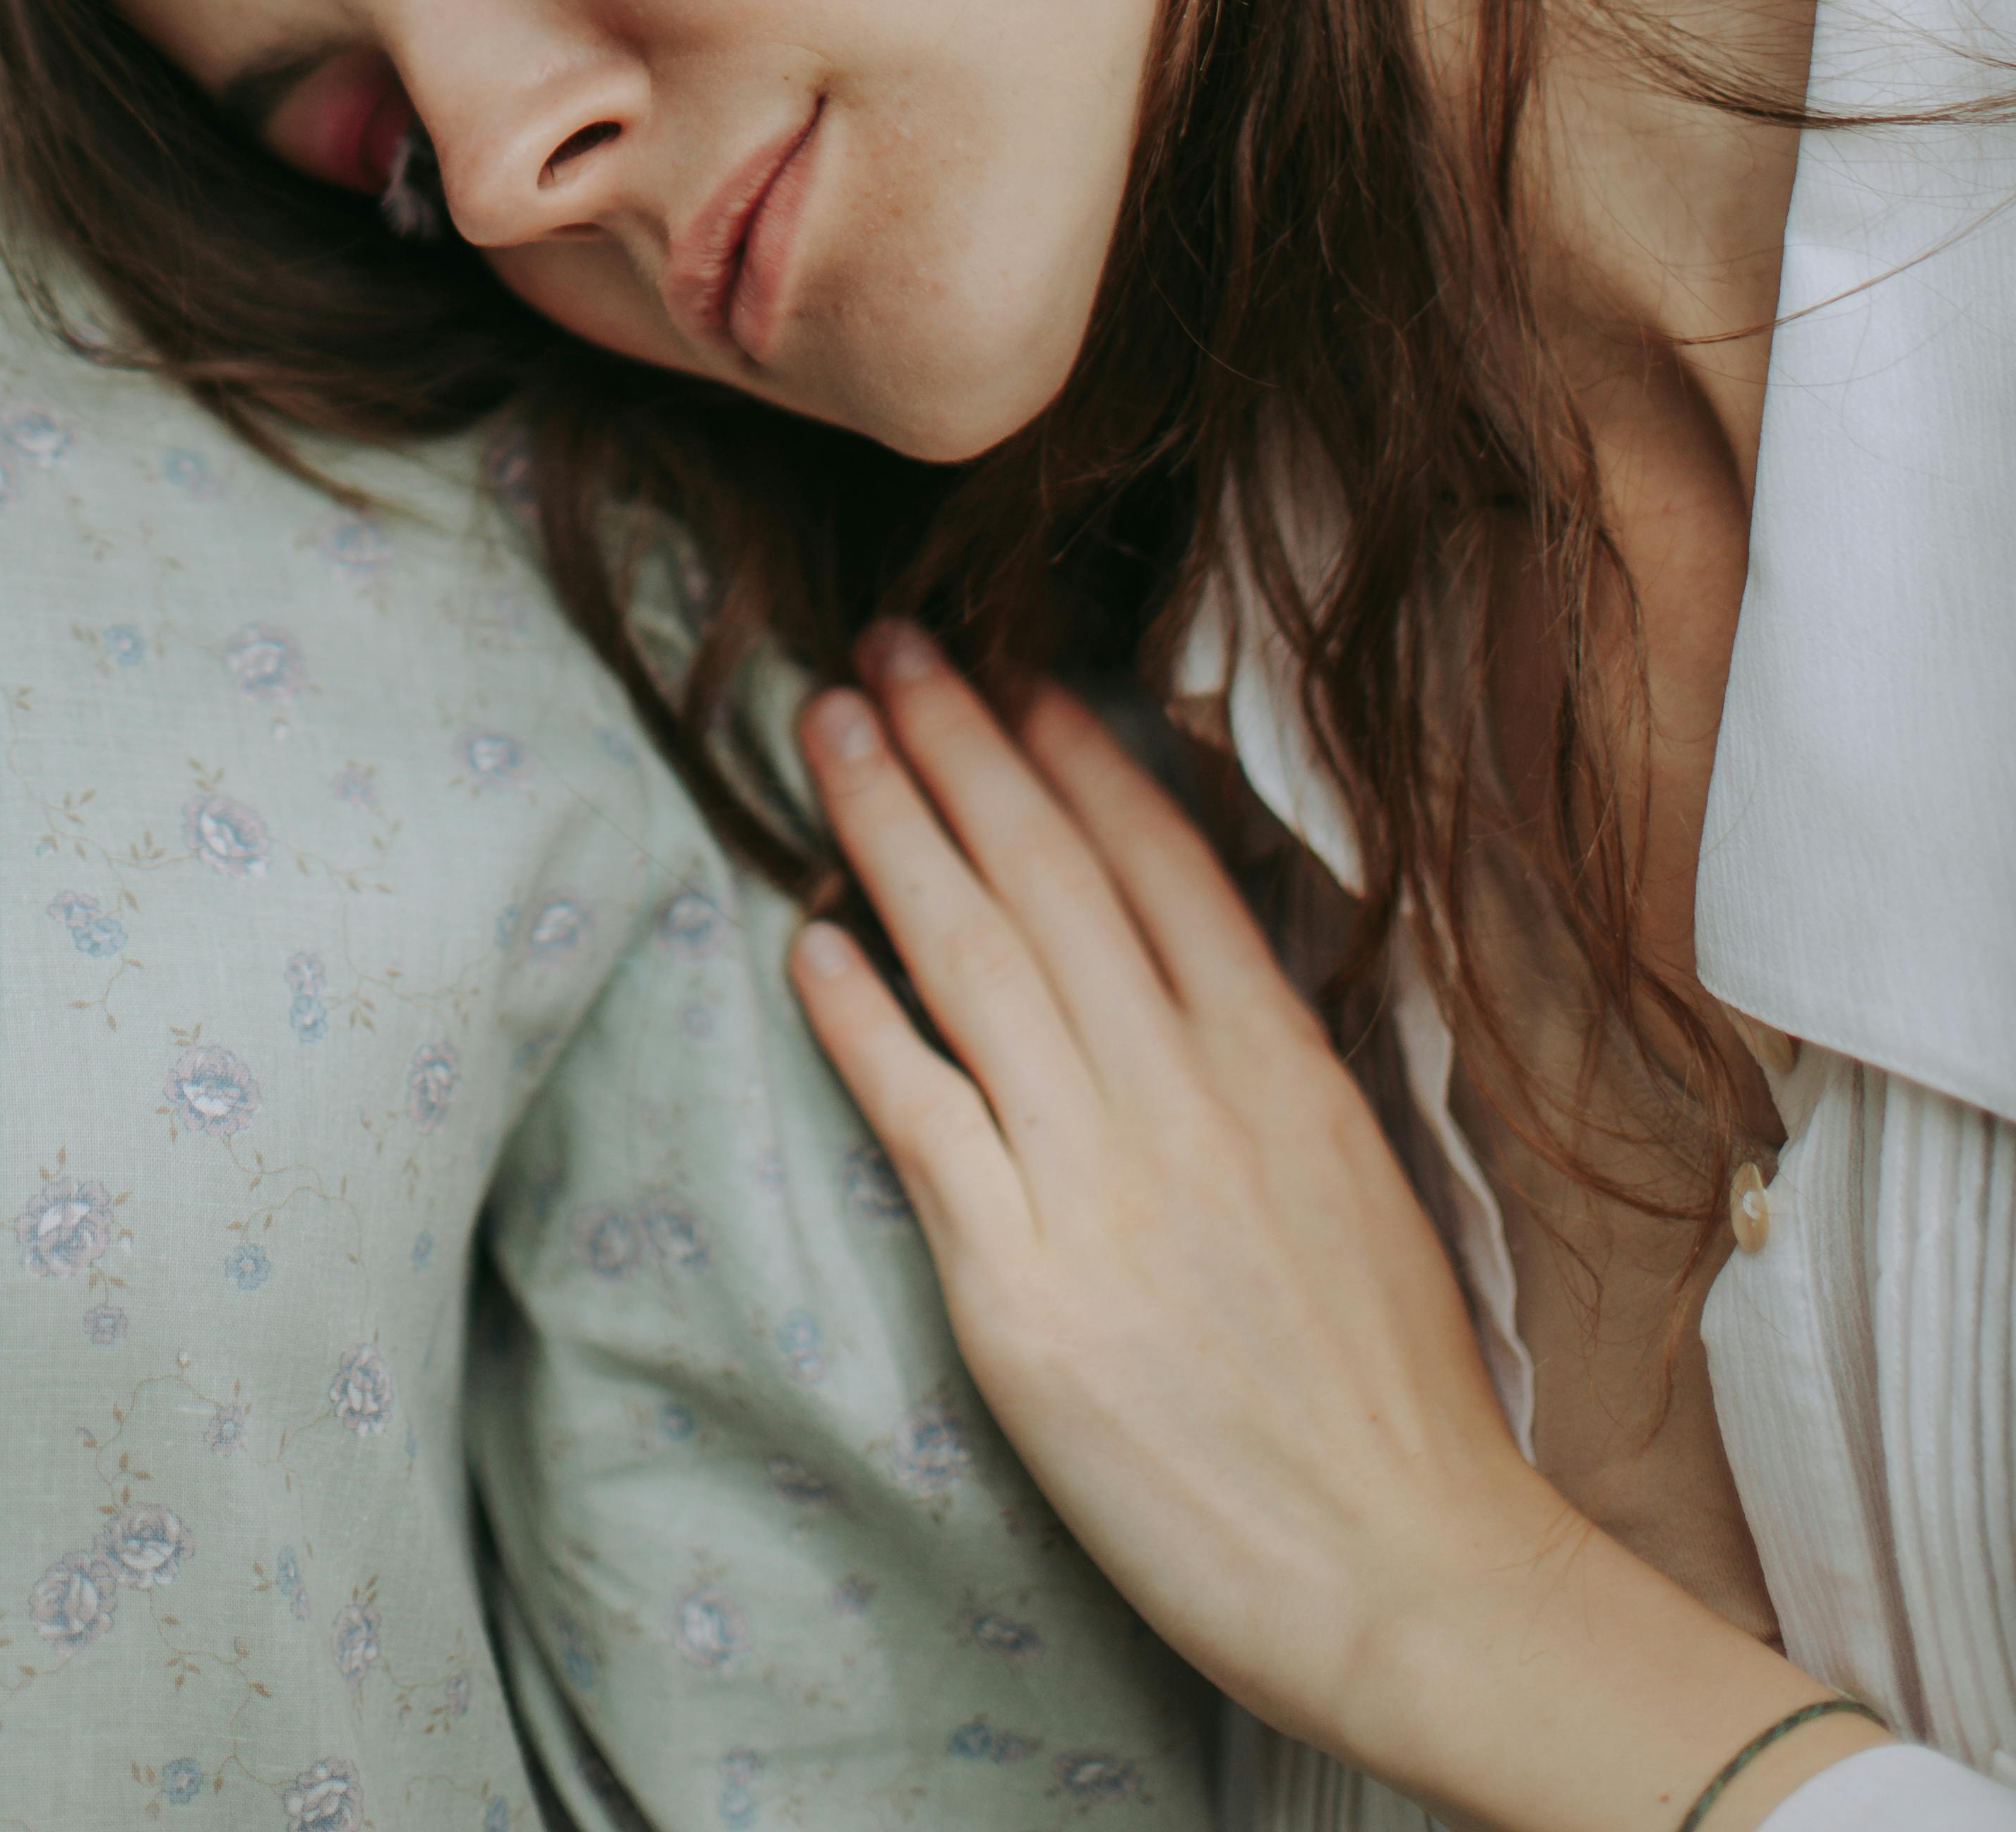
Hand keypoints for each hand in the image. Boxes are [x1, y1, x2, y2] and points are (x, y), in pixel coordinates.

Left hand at [787, 632, 1876, 1831]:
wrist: (1406, 1573)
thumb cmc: (1390, 1399)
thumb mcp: (1355, 1181)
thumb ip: (1266, 1067)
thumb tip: (1191, 973)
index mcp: (1279, 1068)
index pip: (1159, 866)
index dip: (1076, 760)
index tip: (1018, 677)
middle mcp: (1185, 1100)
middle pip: (1048, 877)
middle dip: (958, 744)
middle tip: (885, 644)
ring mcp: (1099, 1188)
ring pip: (973, 958)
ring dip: (891, 827)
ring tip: (828, 728)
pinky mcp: (1023, 1294)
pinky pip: (923, 1117)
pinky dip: (861, 1017)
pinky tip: (811, 939)